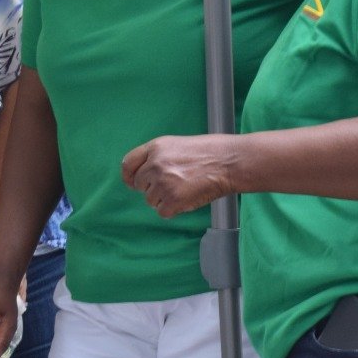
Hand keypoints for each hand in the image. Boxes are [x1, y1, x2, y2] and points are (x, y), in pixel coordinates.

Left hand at [120, 134, 240, 218]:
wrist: (229, 162)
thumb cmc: (210, 152)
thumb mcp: (177, 145)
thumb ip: (158, 157)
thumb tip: (144, 174)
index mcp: (155, 148)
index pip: (128, 164)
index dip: (129, 176)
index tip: (132, 183)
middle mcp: (155, 164)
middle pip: (140, 185)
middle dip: (153, 188)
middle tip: (174, 184)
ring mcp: (162, 183)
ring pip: (151, 200)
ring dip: (165, 199)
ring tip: (185, 188)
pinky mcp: (172, 200)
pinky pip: (163, 212)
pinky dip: (174, 209)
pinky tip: (188, 198)